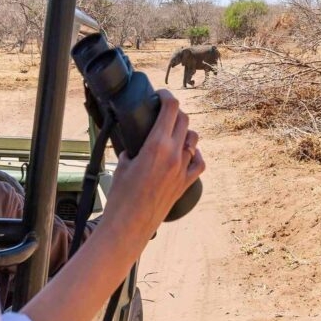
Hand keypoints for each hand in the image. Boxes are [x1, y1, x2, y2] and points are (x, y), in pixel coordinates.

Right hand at [102, 90, 204, 251]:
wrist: (130, 225)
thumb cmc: (121, 196)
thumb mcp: (122, 164)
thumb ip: (131, 148)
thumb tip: (133, 142)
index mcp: (156, 145)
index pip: (171, 108)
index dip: (167, 96)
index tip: (160, 95)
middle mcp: (174, 154)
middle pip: (184, 120)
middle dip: (174, 112)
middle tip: (164, 113)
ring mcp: (183, 168)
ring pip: (194, 139)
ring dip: (185, 132)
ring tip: (174, 133)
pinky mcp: (186, 183)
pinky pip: (200, 162)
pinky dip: (196, 154)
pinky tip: (188, 152)